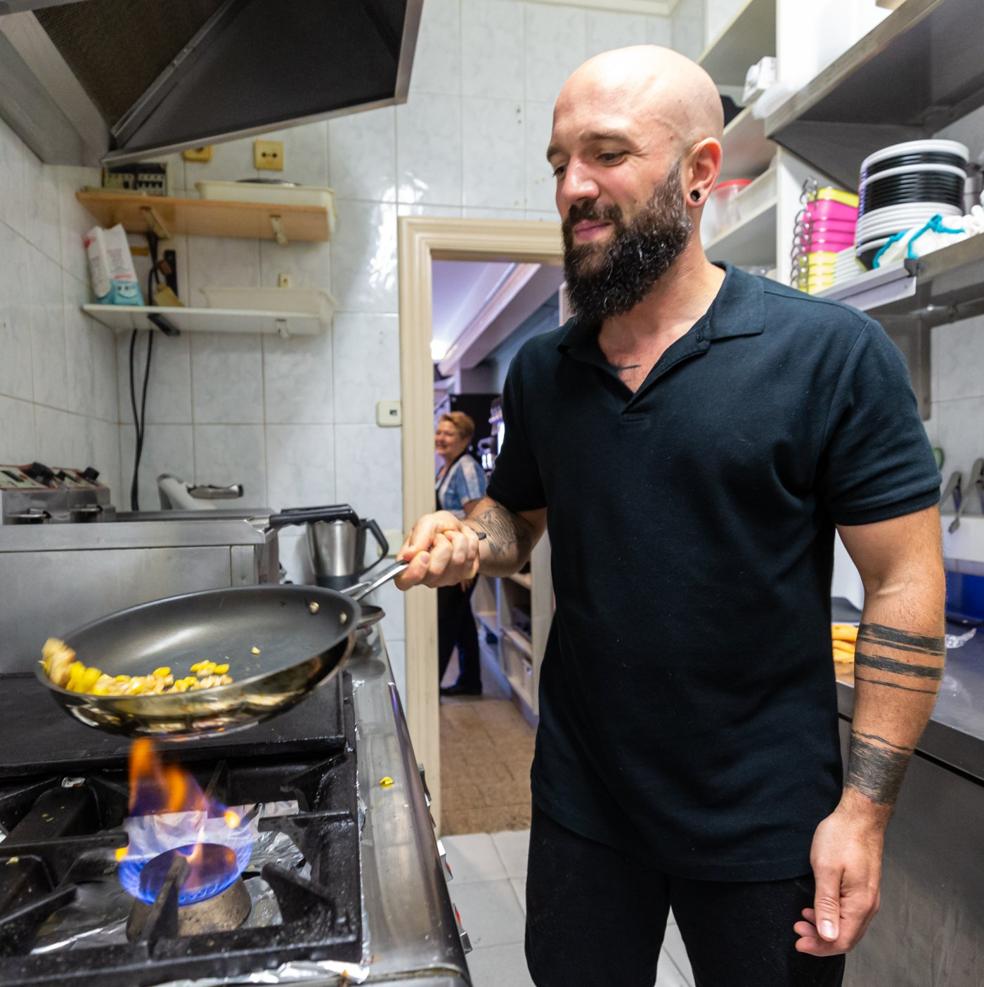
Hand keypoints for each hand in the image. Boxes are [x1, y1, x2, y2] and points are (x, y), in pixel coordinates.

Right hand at [394, 511, 482, 589]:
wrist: (460, 528)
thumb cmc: (439, 528)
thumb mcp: (427, 522)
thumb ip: (418, 537)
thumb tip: (409, 554)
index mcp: (410, 565)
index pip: (404, 581)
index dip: (415, 571)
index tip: (424, 555)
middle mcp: (427, 577)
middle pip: (435, 571)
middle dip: (441, 544)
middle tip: (440, 536)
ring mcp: (448, 579)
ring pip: (457, 560)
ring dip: (456, 539)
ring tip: (451, 537)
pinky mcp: (466, 575)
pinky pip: (470, 556)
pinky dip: (468, 541)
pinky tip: (461, 543)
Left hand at [794, 804, 884, 955]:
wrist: (859, 817)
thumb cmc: (841, 838)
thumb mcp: (826, 869)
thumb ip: (826, 904)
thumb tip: (827, 936)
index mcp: (860, 904)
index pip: (841, 940)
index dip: (819, 946)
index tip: (798, 941)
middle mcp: (868, 906)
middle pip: (846, 937)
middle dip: (820, 940)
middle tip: (797, 930)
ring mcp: (868, 898)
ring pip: (848, 926)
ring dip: (825, 929)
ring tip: (802, 920)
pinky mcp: (863, 889)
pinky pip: (849, 914)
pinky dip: (832, 917)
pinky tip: (816, 909)